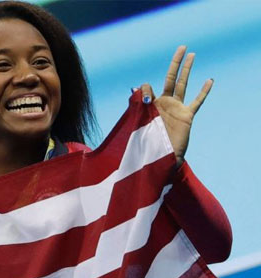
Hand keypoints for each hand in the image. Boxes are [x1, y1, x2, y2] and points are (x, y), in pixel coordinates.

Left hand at [138, 45, 212, 167]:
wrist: (158, 159)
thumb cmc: (144, 144)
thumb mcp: (138, 121)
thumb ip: (138, 104)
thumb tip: (138, 86)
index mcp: (150, 105)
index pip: (148, 88)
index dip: (145, 90)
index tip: (145, 99)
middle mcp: (164, 104)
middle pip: (171, 78)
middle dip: (176, 63)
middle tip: (182, 47)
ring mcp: (177, 108)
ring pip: (183, 84)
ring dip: (188, 69)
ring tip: (192, 54)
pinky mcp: (186, 116)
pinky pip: (197, 102)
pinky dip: (203, 92)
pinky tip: (209, 80)